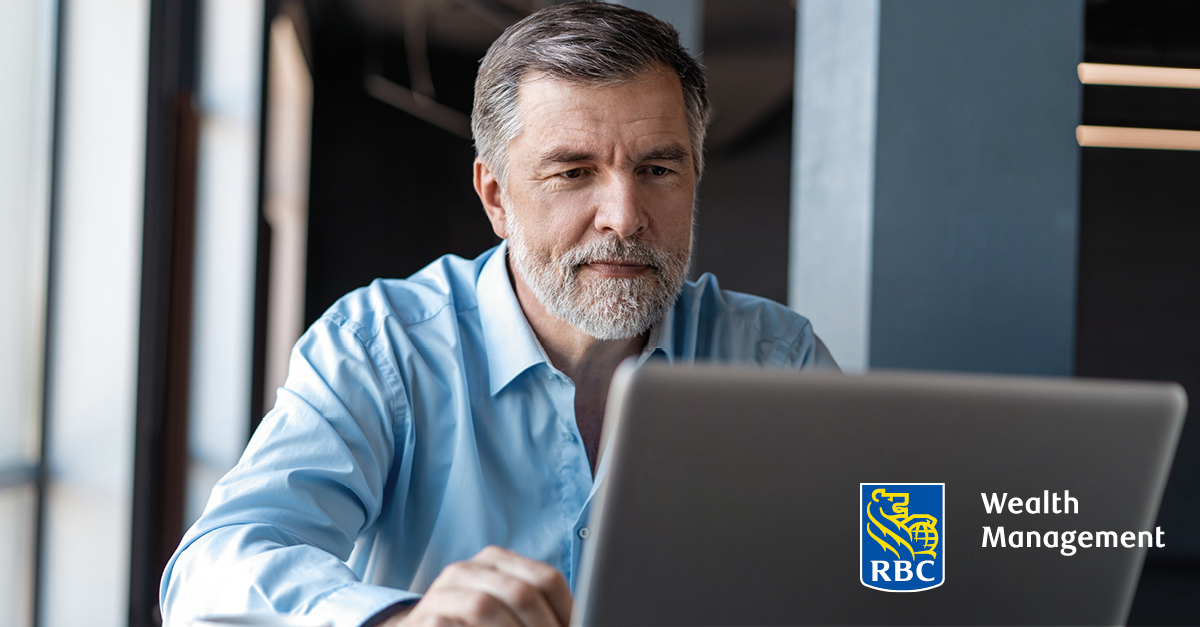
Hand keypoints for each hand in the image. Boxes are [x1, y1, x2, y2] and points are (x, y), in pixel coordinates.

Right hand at [379, 545, 573, 626]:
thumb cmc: (473, 626)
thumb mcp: (506, 611)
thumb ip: (535, 609)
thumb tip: (583, 619)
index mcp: (496, 561)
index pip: (546, 579)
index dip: (568, 612)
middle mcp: (468, 569)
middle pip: (521, 592)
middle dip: (544, 626)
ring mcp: (442, 592)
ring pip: (486, 606)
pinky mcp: (425, 618)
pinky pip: (451, 625)